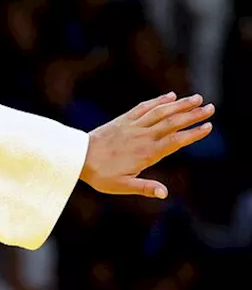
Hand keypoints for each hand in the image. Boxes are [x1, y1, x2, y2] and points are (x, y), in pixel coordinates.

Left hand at [80, 92, 214, 198]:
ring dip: (180, 104)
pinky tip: (170, 96)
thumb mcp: (122, 186)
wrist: (77, 157)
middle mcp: (143, 136)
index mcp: (147, 153)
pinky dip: (158, 101)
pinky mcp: (124, 119)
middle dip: (193, 115)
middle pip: (173, 123)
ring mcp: (134, 126)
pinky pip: (144, 107)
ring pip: (161, 112)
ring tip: (197, 98)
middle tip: (211, 108)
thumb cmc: (100, 175)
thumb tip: (165, 194)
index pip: (176, 141)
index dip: (193, 134)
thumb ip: (144, 188)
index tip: (208, 127)